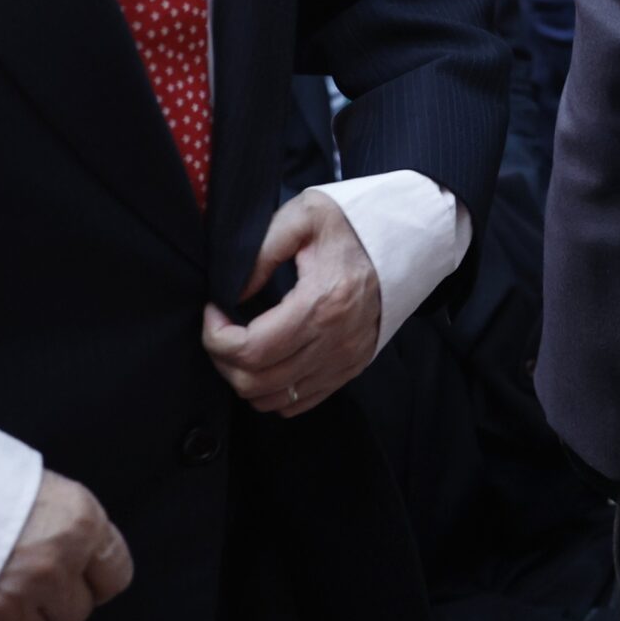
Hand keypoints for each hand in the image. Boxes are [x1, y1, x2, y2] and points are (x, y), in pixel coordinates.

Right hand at [0, 472, 131, 620]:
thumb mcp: (36, 483)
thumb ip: (63, 523)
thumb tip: (77, 551)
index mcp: (79, 525)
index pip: (115, 576)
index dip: (94, 579)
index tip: (79, 579)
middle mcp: (54, 568)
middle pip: (74, 614)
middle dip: (51, 604)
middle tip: (22, 581)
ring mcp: (15, 606)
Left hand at [202, 190, 381, 417]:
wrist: (406, 238)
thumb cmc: (352, 224)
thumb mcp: (303, 217)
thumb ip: (261, 252)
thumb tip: (230, 294)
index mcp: (322, 302)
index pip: (252, 349)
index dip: (216, 337)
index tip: (213, 310)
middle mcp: (336, 341)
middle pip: (256, 382)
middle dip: (223, 359)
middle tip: (221, 328)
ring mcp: (346, 360)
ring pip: (273, 400)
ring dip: (245, 378)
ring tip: (241, 344)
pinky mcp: (351, 368)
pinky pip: (298, 403)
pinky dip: (273, 391)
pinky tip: (268, 359)